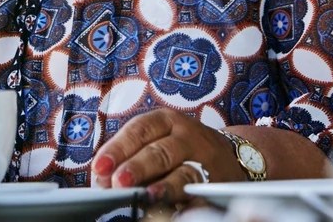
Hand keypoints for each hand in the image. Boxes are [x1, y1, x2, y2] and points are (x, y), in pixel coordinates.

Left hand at [92, 109, 240, 202]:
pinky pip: (201, 196)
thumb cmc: (179, 148)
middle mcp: (187, 137)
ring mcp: (205, 161)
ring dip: (164, 187)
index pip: (139, 130)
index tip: (100, 167)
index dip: (118, 148)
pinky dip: (188, 204)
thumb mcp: (158, 138)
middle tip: (118, 182)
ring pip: (184, 173)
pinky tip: (176, 212)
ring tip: (147, 197)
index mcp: (166, 121)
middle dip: (137, 167)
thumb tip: (102, 179)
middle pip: (160, 152)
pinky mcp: (216, 185)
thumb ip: (130, 155)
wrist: (231, 158)